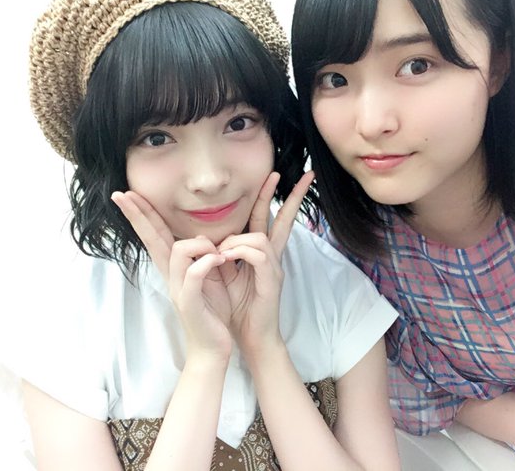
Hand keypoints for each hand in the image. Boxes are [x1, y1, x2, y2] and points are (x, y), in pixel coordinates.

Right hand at [111, 192, 231, 361]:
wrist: (213, 347)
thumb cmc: (212, 311)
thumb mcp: (209, 277)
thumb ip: (202, 256)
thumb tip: (201, 237)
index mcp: (175, 268)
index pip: (155, 234)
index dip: (142, 214)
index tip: (126, 194)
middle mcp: (171, 275)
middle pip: (151, 238)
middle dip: (139, 215)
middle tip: (123, 194)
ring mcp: (178, 289)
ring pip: (177, 250)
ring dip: (200, 244)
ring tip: (219, 254)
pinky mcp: (189, 302)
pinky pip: (193, 274)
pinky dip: (206, 262)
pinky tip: (219, 260)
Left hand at [217, 170, 314, 358]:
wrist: (250, 338)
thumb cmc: (237, 309)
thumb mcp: (224, 276)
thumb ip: (222, 255)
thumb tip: (210, 237)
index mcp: (260, 254)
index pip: (267, 218)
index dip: (270, 196)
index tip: (275, 175)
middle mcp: (271, 256)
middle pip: (281, 218)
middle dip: (291, 195)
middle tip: (303, 174)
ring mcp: (274, 267)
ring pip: (260, 235)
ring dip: (236, 239)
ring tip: (220, 254)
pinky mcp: (272, 280)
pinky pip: (259, 253)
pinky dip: (239, 251)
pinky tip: (225, 260)